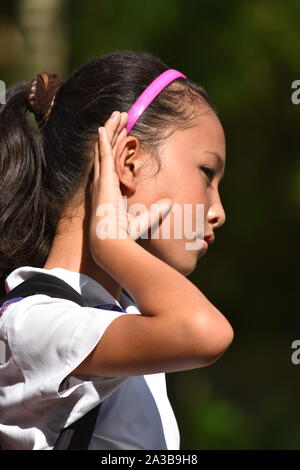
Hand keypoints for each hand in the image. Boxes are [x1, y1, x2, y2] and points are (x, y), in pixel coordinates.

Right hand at [89, 110, 172, 263]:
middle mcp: (104, 183)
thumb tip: (170, 203)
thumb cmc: (125, 234)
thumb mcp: (147, 218)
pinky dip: (103, 141)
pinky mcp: (103, 180)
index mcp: (111, 190)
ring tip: (116, 115)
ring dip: (110, 130)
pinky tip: (103, 128)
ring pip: (105, 148)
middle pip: (108, 150)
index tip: (124, 134)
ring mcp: (101, 180)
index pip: (114, 163)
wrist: (112, 242)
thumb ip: (157, 210)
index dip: (118, 147)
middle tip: (119, 116)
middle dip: (114, 132)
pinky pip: (103, 155)